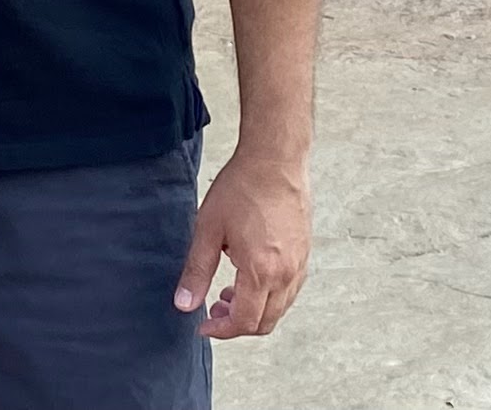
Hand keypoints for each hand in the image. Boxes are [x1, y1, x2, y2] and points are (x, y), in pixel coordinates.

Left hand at [176, 144, 309, 338]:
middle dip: (237, 324)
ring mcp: (300, 264)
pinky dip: (270, 297)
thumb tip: (184, 304)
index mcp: (261, 271)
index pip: (245, 322)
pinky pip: (290, 290)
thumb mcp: (209, 229)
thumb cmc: (242, 188)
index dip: (222, 331)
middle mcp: (286, 273)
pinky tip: (251, 277)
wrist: (275, 160)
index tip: (204, 326)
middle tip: (214, 311)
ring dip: (255, 311)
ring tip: (229, 293)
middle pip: (265, 322)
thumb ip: (197, 271)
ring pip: (280, 308)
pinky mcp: (306, 253)